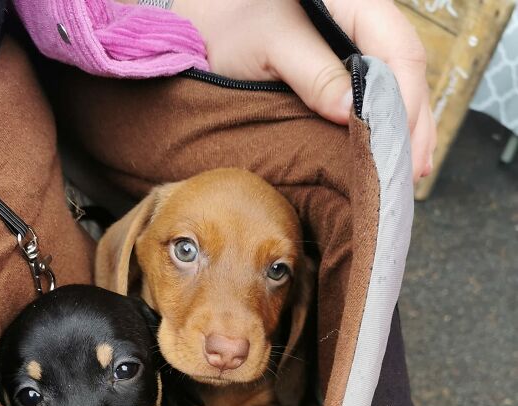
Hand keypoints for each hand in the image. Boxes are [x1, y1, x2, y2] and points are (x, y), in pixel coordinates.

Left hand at [172, 0, 434, 181]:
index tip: (397, 147)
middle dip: (413, 123)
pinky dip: (392, 124)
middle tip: (409, 172)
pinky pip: (383, 91)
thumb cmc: (232, 27)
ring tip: (411, 173)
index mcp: (353, 1)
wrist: (209, 25)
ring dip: (409, 128)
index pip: (398, 49)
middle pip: (406, 69)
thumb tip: (351, 112)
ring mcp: (360, 39)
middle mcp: (364, 17)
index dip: (404, 101)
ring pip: (400, 83)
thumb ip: (313, 74)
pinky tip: (396, 153)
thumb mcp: (270, 46)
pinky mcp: (349, 63)